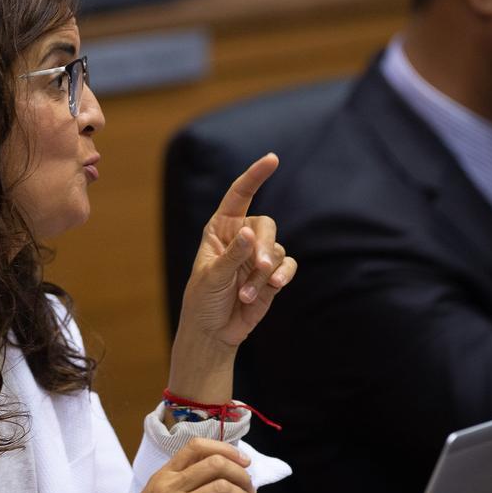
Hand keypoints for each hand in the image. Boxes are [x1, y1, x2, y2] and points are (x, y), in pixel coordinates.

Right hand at [91, 438, 255, 492]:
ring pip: (223, 489)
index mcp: (163, 477)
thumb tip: (223, 487)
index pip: (197, 447)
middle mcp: (168, 489)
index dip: (226, 450)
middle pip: (216, 465)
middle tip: (250, 490)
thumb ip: (186, 489)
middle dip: (242, 476)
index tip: (243, 461)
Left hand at [169, 153, 297, 402]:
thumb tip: (251, 232)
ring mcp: (258, 256)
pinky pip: (288, 266)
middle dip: (265, 246)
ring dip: (266, 273)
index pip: (240, 195)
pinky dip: (282, 276)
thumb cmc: (203, 301)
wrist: (213, 332)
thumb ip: (233, 255)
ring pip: (277, 250)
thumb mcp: (212, 277)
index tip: (272, 159)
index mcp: (220, 229)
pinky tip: (273, 287)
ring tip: (248, 294)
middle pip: (267, 226)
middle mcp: (242, 238)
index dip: (255, 176)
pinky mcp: (273, 275)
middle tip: (261, 267)